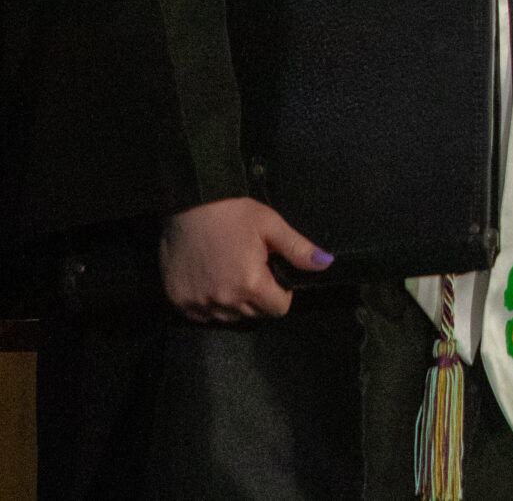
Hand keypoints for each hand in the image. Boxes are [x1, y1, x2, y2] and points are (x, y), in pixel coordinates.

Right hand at [159, 197, 329, 321]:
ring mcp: (198, 303)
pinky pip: (202, 315)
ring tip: (231, 276)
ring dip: (234, 303)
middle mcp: (224, 300)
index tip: (276, 276)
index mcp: (251, 284)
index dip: (283, 294)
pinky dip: (209, 305)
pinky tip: (211, 282)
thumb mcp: (272, 226)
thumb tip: (326, 263)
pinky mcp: (178, 300)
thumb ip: (299, 250)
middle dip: (260, 298)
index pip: (278, 309)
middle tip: (253, 271)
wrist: (189, 204)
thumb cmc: (234, 213)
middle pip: (253, 314)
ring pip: (228, 317)